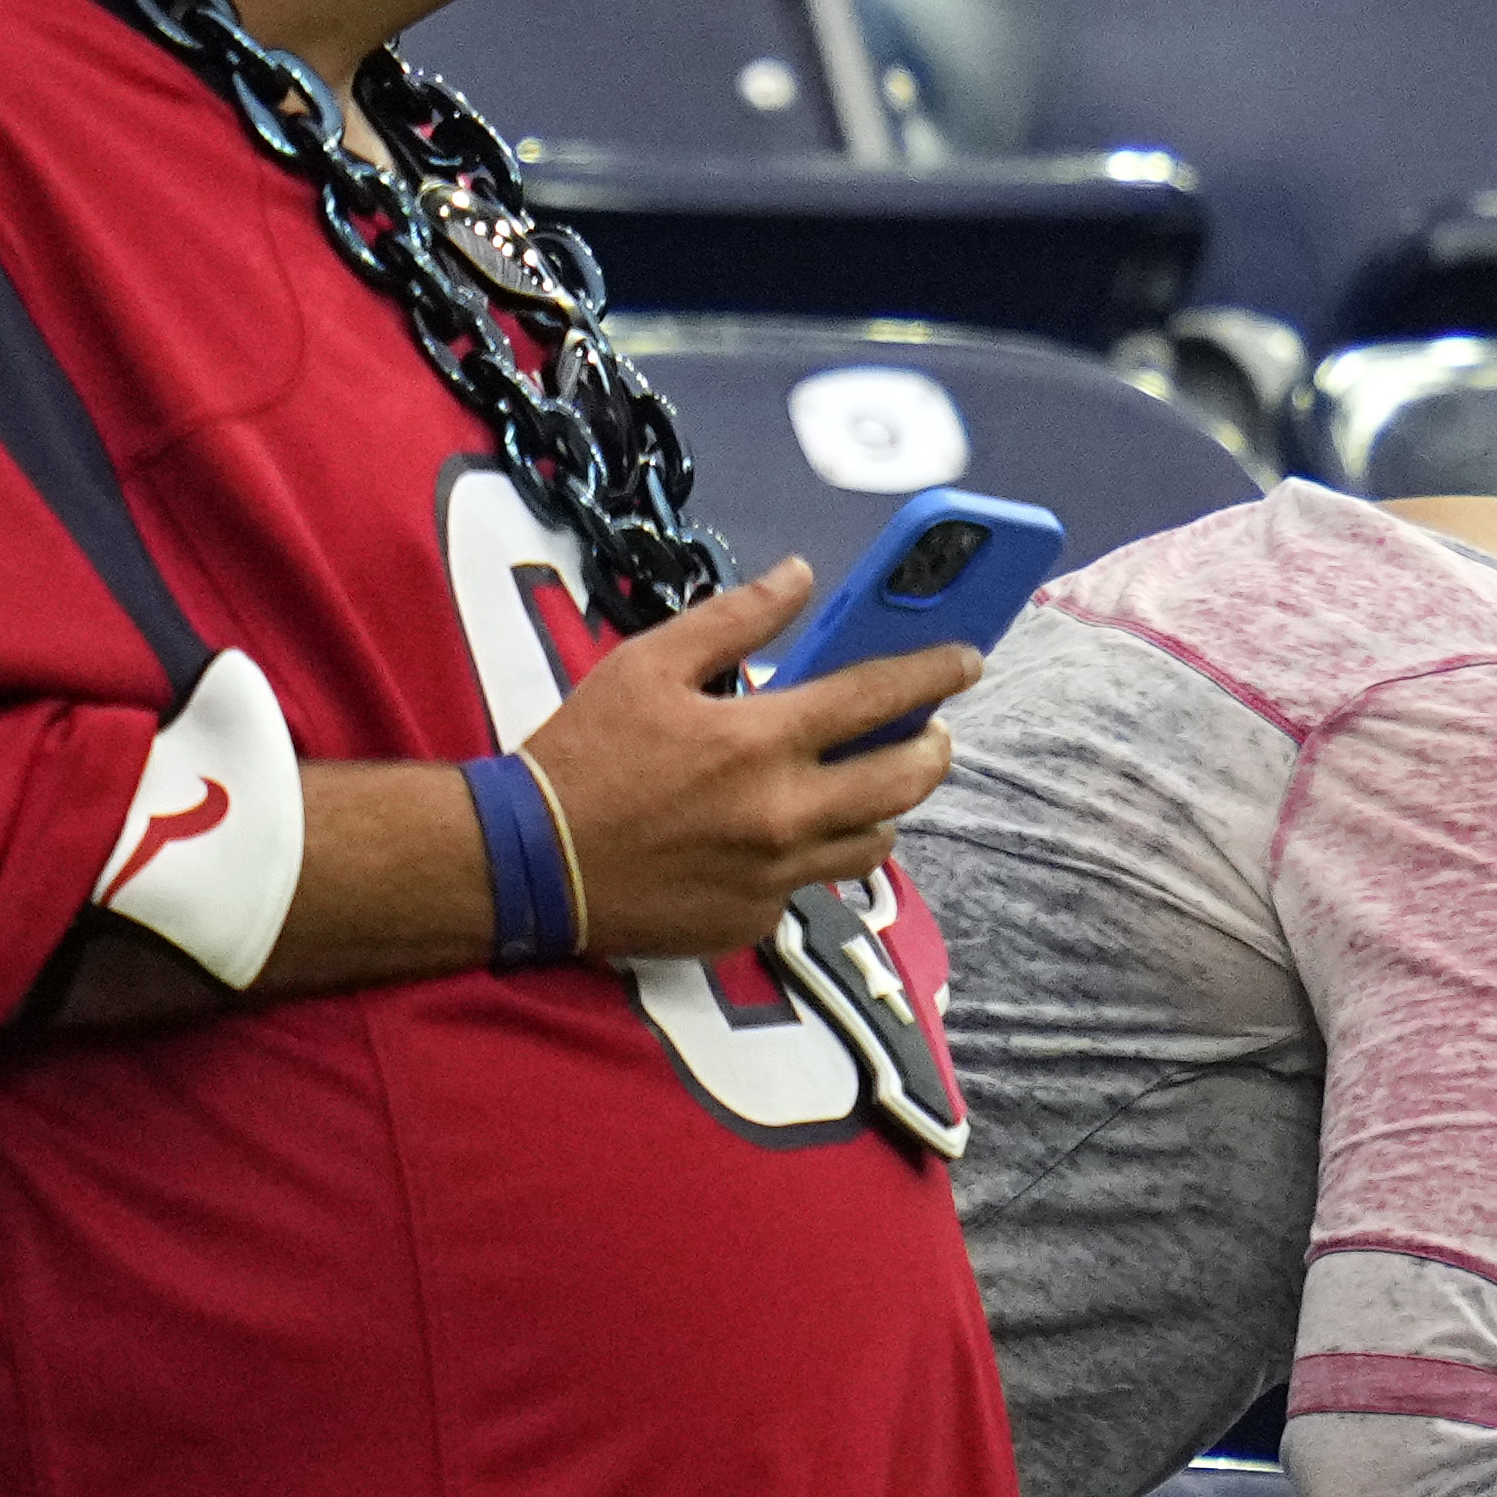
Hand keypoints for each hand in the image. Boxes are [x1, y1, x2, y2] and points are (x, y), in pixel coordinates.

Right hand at [517, 555, 984, 957]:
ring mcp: (776, 874)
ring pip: (876, 841)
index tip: (969, 659)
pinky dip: (812, 854)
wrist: (527, 862)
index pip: (881, 698)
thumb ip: (733, 620)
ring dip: (880, 807)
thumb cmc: (583, 756)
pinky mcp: (757, 920)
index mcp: (761, 740)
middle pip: (908, 781)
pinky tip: (779, 834)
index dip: (935, 673)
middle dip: (931, 749)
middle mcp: (784, 812)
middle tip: (928, 731)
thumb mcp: (646, 665)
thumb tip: (799, 576)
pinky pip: (814, 884)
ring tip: (859, 781)